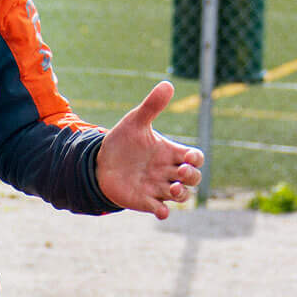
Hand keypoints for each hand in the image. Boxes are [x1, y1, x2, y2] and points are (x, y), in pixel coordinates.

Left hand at [94, 82, 203, 218]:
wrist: (100, 161)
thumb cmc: (123, 141)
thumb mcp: (136, 121)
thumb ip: (152, 106)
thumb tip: (168, 83)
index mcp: (170, 152)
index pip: (195, 158)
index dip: (196, 159)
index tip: (186, 156)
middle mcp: (168, 171)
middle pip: (193, 178)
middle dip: (191, 176)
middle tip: (179, 171)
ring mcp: (158, 187)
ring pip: (182, 196)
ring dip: (181, 194)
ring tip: (172, 188)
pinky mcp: (145, 201)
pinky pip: (160, 210)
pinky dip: (163, 212)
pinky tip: (160, 211)